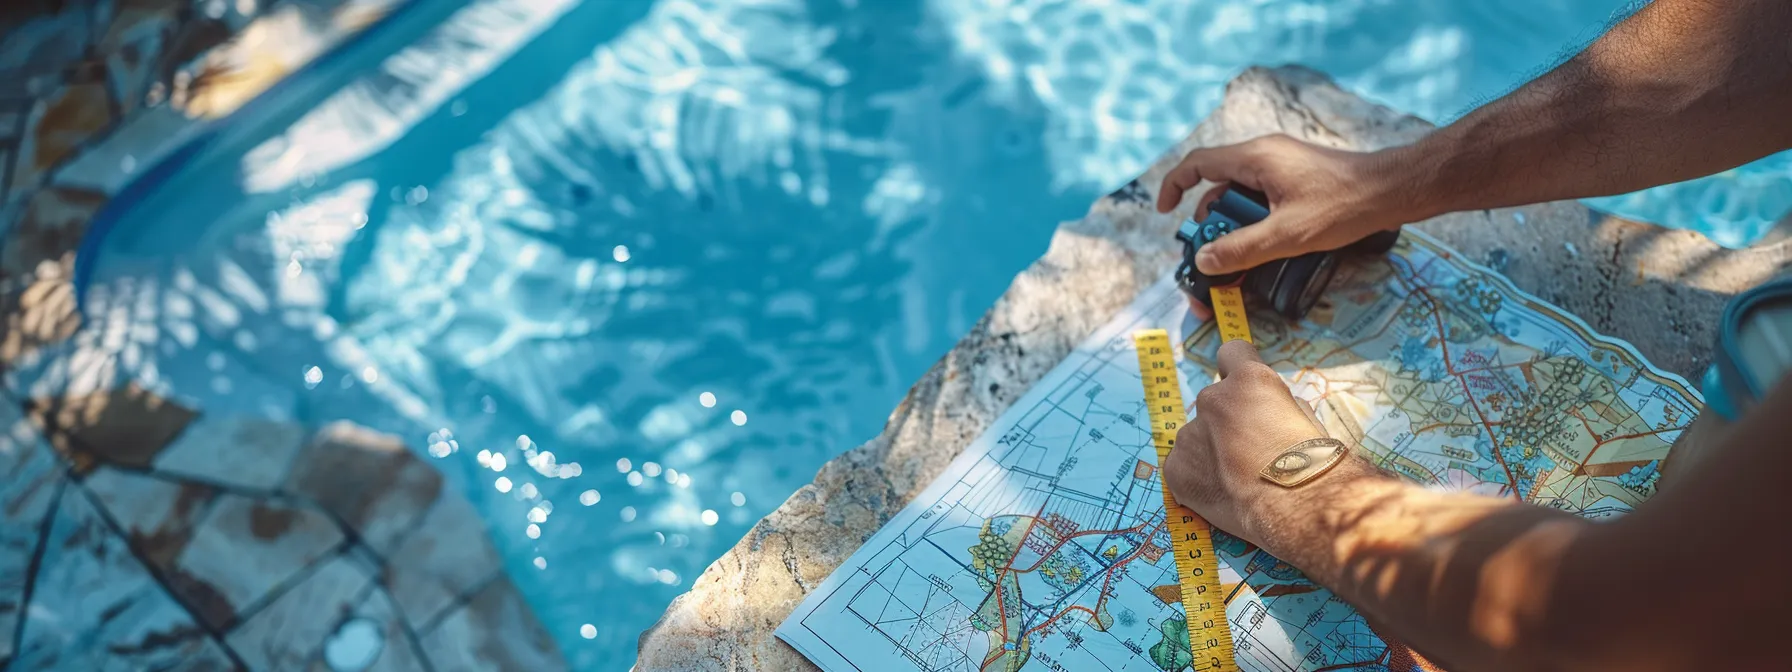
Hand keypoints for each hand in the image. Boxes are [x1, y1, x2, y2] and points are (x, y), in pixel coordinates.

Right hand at [1157, 134, 1427, 276]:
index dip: (1174, 186)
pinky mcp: (1297, 174)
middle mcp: (1265, 154)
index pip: (1198, 164)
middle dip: (1212, 220)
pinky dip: (1257, 218)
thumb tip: (1204, 262)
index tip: (1166, 213)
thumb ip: (1241, 249)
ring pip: (1242, 193)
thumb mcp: (1287, 235)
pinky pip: (1263, 194)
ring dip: (1237, 223)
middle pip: (1219, 185)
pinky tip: (1271, 243)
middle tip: (1215, 253)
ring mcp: (1282, 163)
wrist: (1393, 190)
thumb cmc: (1343, 207)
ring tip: (1246, 255)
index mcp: (1255, 158)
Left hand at [1164, 340, 1378, 546]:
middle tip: (1251, 453)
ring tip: (1239, 480)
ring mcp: (1190, 433)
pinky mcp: (1176, 467)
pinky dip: (1198, 478)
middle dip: (1229, 422)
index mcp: (1249, 380)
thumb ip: (1275, 404)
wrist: (1301, 508)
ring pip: (1198, 436)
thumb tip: (1264, 409)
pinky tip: (1223, 494)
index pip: (1232, 353)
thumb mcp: (1305, 417)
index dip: (1239, 369)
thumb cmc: (1316, 464)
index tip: (1243, 388)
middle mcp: (1213, 398)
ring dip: (1213, 451)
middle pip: (1215, 402)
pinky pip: (1184, 466)